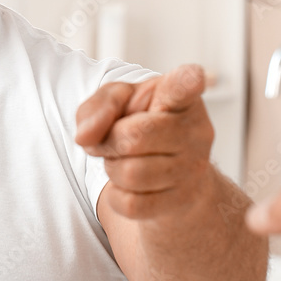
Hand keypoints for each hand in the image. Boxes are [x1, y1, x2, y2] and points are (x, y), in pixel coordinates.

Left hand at [75, 64, 215, 219]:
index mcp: (182, 97)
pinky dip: (119, 196)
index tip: (195, 77)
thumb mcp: (122, 104)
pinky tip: (132, 186)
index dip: (188, 80)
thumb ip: (99, 106)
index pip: (185, 86)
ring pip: (129, 173)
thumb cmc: (147, 129)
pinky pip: (130, 203)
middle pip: (133, 137)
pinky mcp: (183, 200)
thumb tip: (84, 136)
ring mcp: (193, 168)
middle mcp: (196, 130)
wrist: (177, 179)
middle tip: (114, 141)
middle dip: (109, 141)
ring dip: (114, 169)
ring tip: (127, 161)